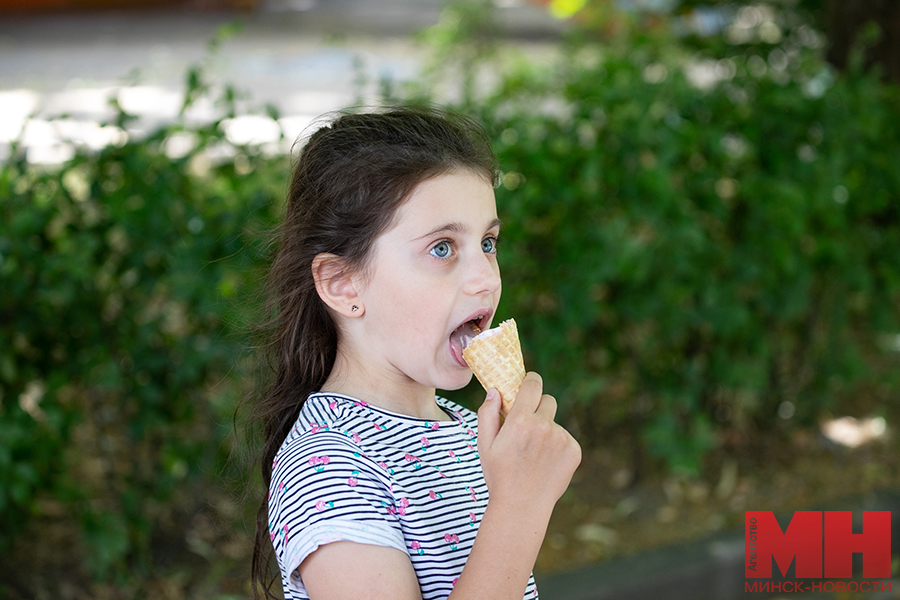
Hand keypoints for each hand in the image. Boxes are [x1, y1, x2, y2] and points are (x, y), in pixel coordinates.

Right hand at [476, 372, 581, 516]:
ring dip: (546, 430)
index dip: (531, 381)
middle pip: (548, 400)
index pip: (533, 384)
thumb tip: (495, 391)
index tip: (529, 384)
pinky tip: (545, 463)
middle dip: (538, 407)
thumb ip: (487, 414)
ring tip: (534, 454)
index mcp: (521, 420)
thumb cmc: (499, 475)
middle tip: (528, 425)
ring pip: (555, 423)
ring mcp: (562, 439)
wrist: (522, 507)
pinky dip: (557, 446)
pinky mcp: (574, 451)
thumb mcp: (484, 444)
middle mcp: (544, 426)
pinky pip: (565, 438)